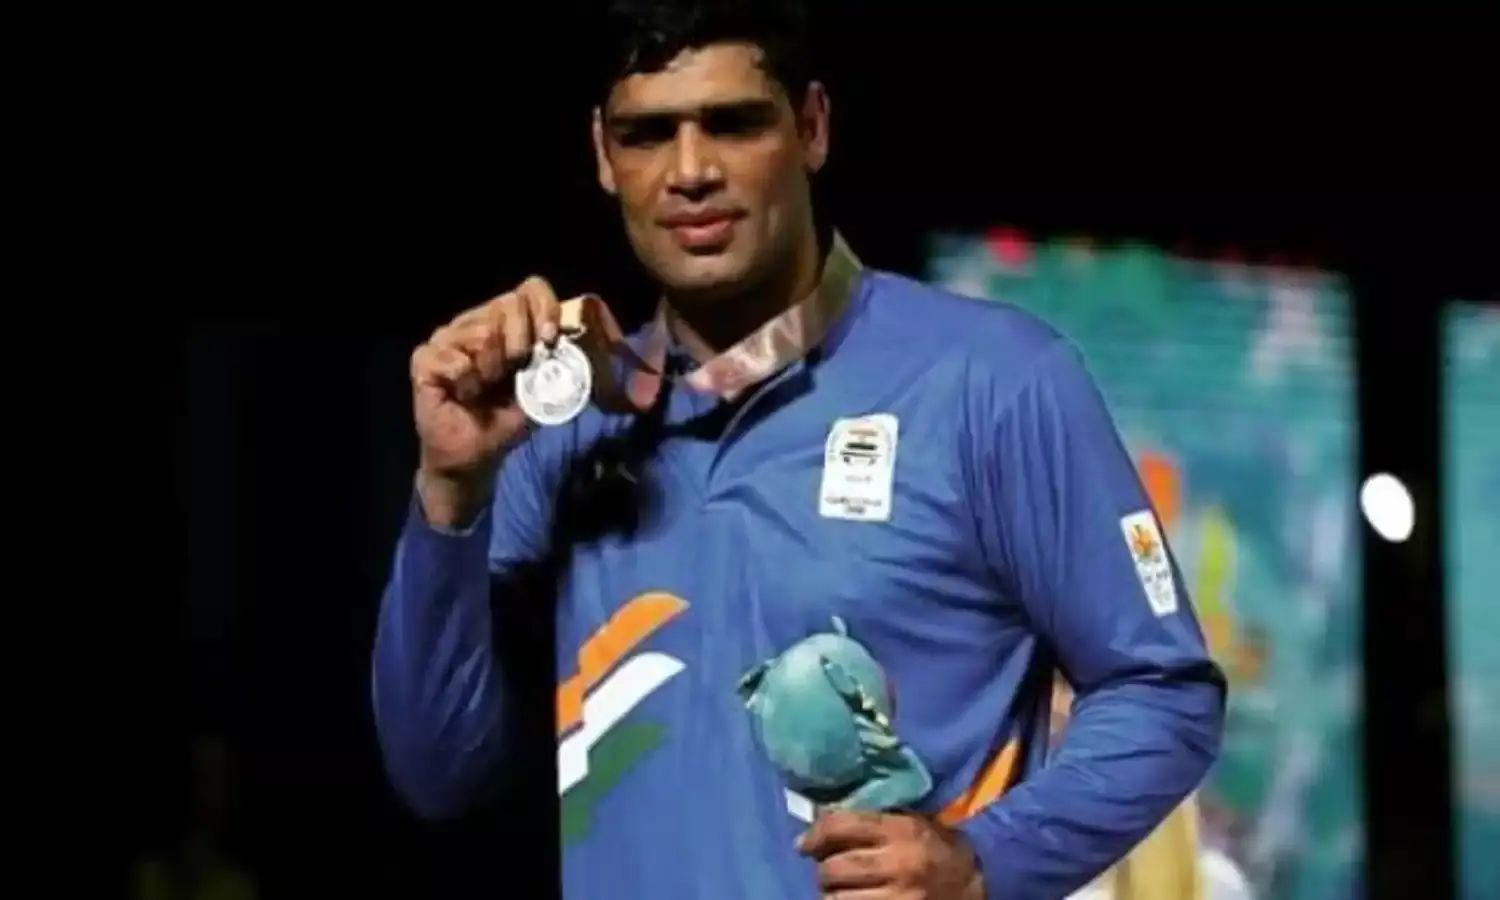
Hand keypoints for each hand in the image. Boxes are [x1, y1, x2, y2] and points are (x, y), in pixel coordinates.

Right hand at [410, 276, 562, 524]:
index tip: (550, 341)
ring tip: (481, 388)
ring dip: (491, 370)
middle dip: (521, 345)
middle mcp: (475, 321)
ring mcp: (447, 336)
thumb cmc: (504, 419)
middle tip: (509, 375)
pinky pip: (457, 360)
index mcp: (507, 323)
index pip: (531, 289)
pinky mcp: (425, 358)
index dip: (545, 309)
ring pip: (484, 332)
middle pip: (510, 304)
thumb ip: (554, 363)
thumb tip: (565, 341)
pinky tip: (461, 394)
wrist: (473, 455)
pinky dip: (466, 383)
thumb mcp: (541, 391)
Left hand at [798, 810, 985, 899]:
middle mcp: (898, 865)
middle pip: (832, 869)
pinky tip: (852, 899)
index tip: (804, 844)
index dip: (814, 835)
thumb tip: (816, 825)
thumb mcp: (908, 821)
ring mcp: (899, 899)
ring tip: (841, 888)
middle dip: (824, 869)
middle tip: (828, 869)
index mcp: (900, 831)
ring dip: (832, 894)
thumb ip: (868, 821)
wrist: (976, 882)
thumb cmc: (934, 845)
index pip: (839, 826)